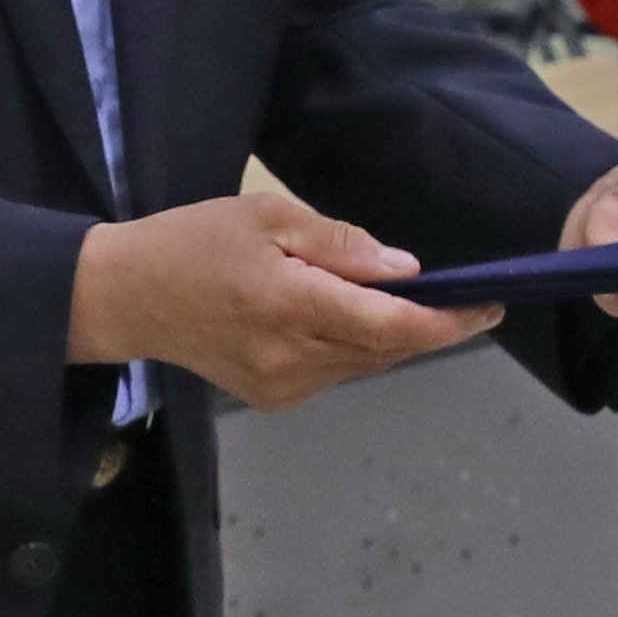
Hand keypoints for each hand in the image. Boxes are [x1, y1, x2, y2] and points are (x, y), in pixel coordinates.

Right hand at [70, 180, 494, 410]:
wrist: (127, 297)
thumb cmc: (194, 242)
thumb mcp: (266, 216)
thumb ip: (340, 244)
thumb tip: (406, 270)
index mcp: (289, 305)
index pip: (390, 325)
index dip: (447, 321)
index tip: (490, 305)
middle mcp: (291, 358)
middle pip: (386, 348)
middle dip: (430, 325)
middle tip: (462, 296)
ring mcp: (282, 387)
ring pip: (366, 363)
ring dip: (392, 335)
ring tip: (398, 300)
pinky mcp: (274, 399)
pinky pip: (337, 372)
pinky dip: (355, 347)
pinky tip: (343, 319)